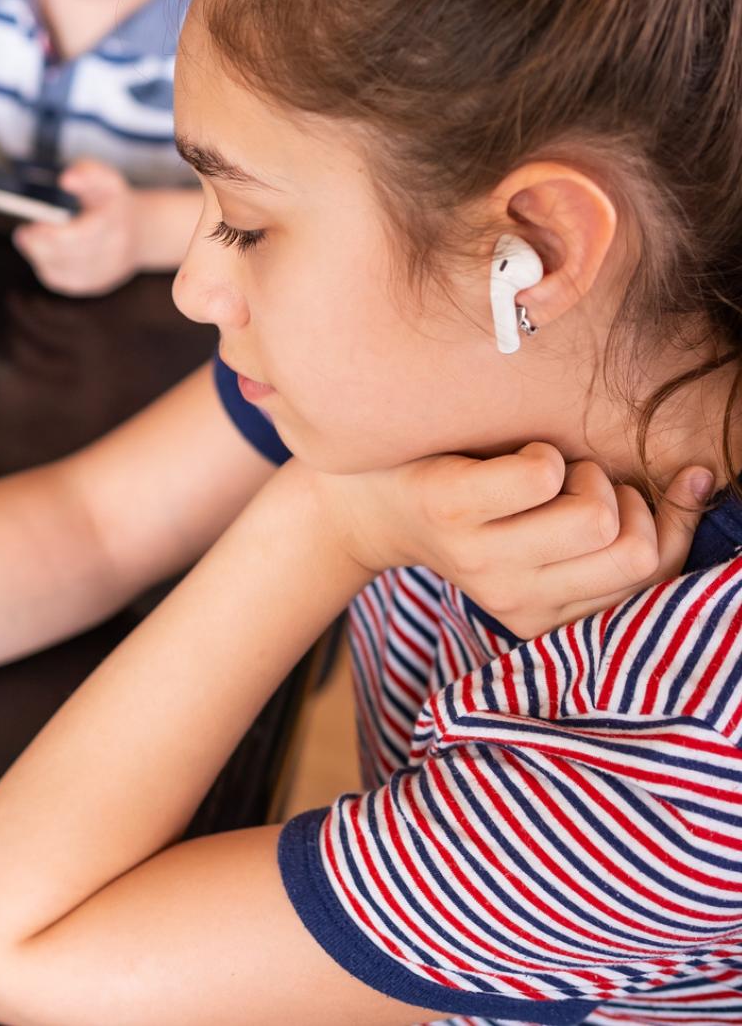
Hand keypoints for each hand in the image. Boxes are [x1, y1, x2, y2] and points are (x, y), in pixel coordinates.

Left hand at [13, 159, 142, 296]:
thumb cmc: (114, 204)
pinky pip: (60, 281)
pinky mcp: (93, 286)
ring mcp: (103, 274)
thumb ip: (86, 172)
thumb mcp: (106, 179)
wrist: (141, 234)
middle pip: (64, 256)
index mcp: (114, 224)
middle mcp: (112, 253)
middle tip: (23, 233)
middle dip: (37, 245)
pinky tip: (42, 253)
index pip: (76, 236)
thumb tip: (66, 180)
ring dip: (39, 256)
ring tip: (30, 240)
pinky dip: (45, 267)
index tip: (29, 226)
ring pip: (59, 271)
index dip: (48, 234)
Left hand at [315, 443, 714, 637]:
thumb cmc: (472, 502)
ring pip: (597, 517)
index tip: (642, 487)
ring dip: (583, 474)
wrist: (362, 491)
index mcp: (546, 614)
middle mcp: (515, 600)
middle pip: (637, 550)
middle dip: (620, 498)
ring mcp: (481, 560)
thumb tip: (703, 477)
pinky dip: (540, 452)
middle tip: (570, 483)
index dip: (667, 520)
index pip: (655, 574)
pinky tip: (508, 460)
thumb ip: (627, 516)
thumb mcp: (549, 525)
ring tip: (541, 473)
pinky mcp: (451, 512)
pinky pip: (543, 474)